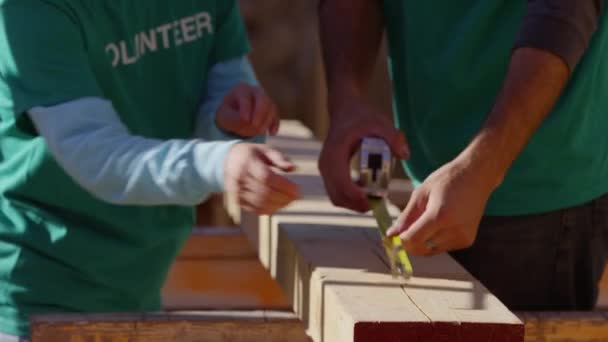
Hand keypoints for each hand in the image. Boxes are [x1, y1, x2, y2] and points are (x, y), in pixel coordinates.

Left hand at [216, 83, 279, 136]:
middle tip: (254, 126)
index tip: (245, 120)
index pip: (245, 98)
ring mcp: (266, 99)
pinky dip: (275, 124)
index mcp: (241, 89)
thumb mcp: (224, 116)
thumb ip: (233, 119)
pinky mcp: (271, 109)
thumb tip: (247, 121)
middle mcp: (256, 91)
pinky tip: (272, 133)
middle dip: (259, 114)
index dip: (246, 109)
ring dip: (265, 121)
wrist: (234, 113)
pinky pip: (276, 115)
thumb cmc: (228, 114)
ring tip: (257, 132)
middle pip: (263, 100)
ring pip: (271, 108)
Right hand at [224, 143, 299, 214]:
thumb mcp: (265, 150)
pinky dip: (268, 210)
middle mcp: (239, 178)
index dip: (283, 186)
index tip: (297, 190)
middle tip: (297, 197)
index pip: (266, 178)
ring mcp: (236, 191)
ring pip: (259, 203)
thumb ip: (280, 158)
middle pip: (264, 192)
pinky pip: (254, 209)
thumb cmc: (252, 154)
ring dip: (278, 205)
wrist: (228, 160)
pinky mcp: (237, 200)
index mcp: (247, 163)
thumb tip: (294, 168)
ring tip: (290, 201)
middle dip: (283, 197)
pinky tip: (278, 206)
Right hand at [319, 97, 408, 211]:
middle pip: (337, 197)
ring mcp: (326, 171)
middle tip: (378, 204)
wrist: (345, 111)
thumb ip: (393, 137)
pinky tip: (368, 194)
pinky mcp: (330, 175)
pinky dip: (352, 199)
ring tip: (375, 199)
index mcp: (335, 153)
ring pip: (337, 198)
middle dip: (357, 205)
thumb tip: (405, 155)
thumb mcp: (379, 122)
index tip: (372, 201)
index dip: (355, 196)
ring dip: (355, 204)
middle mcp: (326, 164)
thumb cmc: (361, 116)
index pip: (340, 183)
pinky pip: (338, 194)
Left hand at [386, 157, 497, 255]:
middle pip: (421, 248)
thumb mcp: (421, 194)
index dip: (402, 239)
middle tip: (410, 225)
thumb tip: (391, 234)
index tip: (399, 231)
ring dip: (423, 241)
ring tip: (428, 219)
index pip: (413, 239)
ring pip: (431, 250)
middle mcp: (454, 230)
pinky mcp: (467, 241)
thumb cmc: (447, 180)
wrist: (477, 176)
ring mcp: (463, 238)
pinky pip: (443, 247)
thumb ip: (406, 217)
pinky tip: (440, 223)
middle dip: (411, 241)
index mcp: (440, 216)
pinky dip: (435, 240)